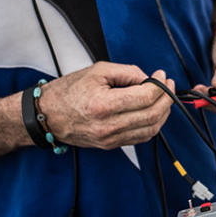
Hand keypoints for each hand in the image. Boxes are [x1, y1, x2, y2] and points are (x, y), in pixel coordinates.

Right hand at [35, 63, 173, 149]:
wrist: (47, 115)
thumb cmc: (69, 91)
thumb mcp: (97, 71)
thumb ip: (127, 72)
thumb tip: (149, 79)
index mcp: (103, 105)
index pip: (145, 97)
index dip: (160, 85)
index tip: (162, 74)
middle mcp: (108, 126)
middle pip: (152, 115)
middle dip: (166, 98)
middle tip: (168, 85)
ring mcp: (110, 139)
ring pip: (150, 130)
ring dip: (163, 113)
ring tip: (164, 97)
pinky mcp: (111, 145)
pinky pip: (140, 138)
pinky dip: (153, 125)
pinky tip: (153, 111)